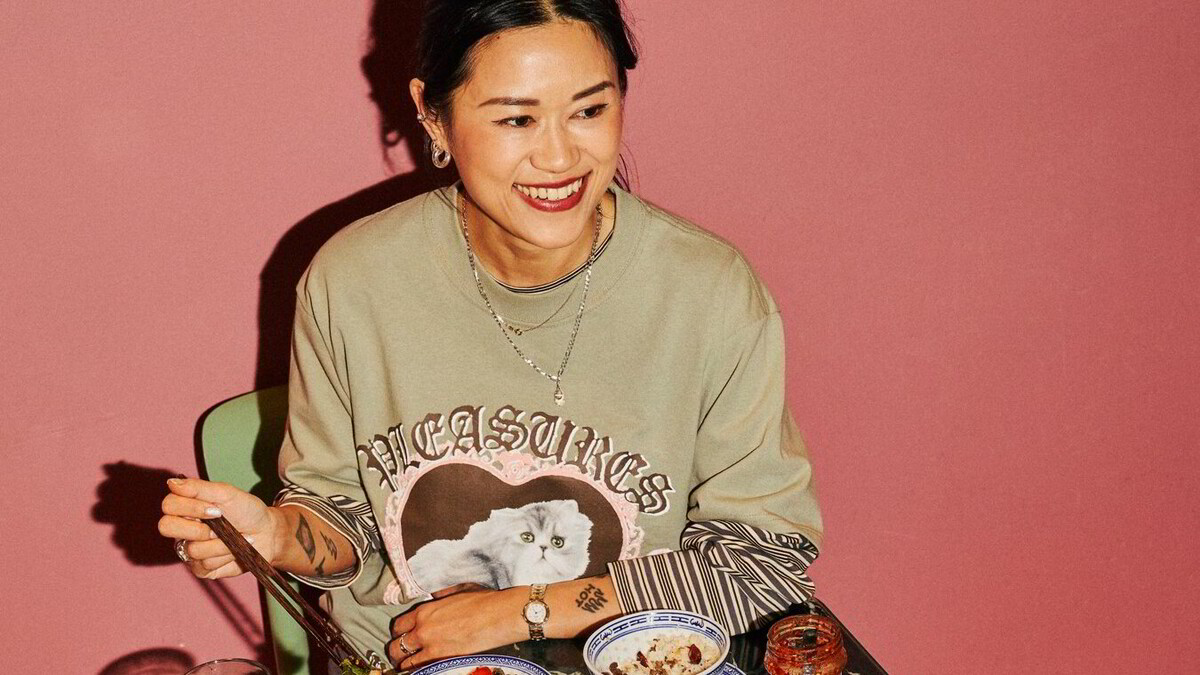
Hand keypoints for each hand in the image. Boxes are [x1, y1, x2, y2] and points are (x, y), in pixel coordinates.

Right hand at [157, 477, 280, 578]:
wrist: (267, 533)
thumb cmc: (247, 511)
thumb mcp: (227, 494)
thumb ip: (199, 488)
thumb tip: (172, 482)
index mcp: (186, 508)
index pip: (169, 505)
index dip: (191, 508)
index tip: (217, 509)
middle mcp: (183, 529)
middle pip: (166, 527)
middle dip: (199, 528)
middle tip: (220, 525)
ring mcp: (188, 549)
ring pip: (192, 549)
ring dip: (220, 543)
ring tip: (234, 537)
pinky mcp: (200, 568)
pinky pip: (204, 564)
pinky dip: (225, 555)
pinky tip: (234, 550)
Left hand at [387, 584, 526, 668]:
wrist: (496, 615)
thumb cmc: (482, 602)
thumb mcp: (456, 591)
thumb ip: (440, 596)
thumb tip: (436, 596)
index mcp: (425, 611)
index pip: (399, 625)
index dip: (398, 633)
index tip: (402, 637)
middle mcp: (422, 628)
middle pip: (396, 645)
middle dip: (397, 651)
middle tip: (401, 655)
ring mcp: (430, 645)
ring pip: (405, 660)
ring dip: (405, 663)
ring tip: (407, 666)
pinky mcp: (440, 658)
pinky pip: (419, 668)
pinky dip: (416, 670)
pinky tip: (419, 670)